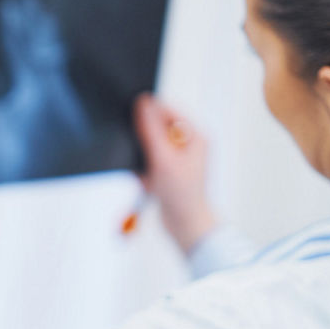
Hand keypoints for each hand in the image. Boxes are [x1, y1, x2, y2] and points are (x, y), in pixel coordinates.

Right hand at [133, 94, 217, 253]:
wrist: (185, 224)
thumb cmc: (182, 195)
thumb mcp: (163, 159)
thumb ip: (151, 130)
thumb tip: (143, 105)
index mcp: (196, 136)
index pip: (169, 111)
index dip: (150, 112)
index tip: (132, 114)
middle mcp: (189, 143)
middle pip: (159, 127)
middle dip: (145, 141)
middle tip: (145, 155)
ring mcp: (179, 157)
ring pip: (151, 144)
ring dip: (144, 156)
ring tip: (149, 171)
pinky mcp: (168, 169)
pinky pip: (149, 160)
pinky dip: (144, 168)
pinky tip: (148, 180)